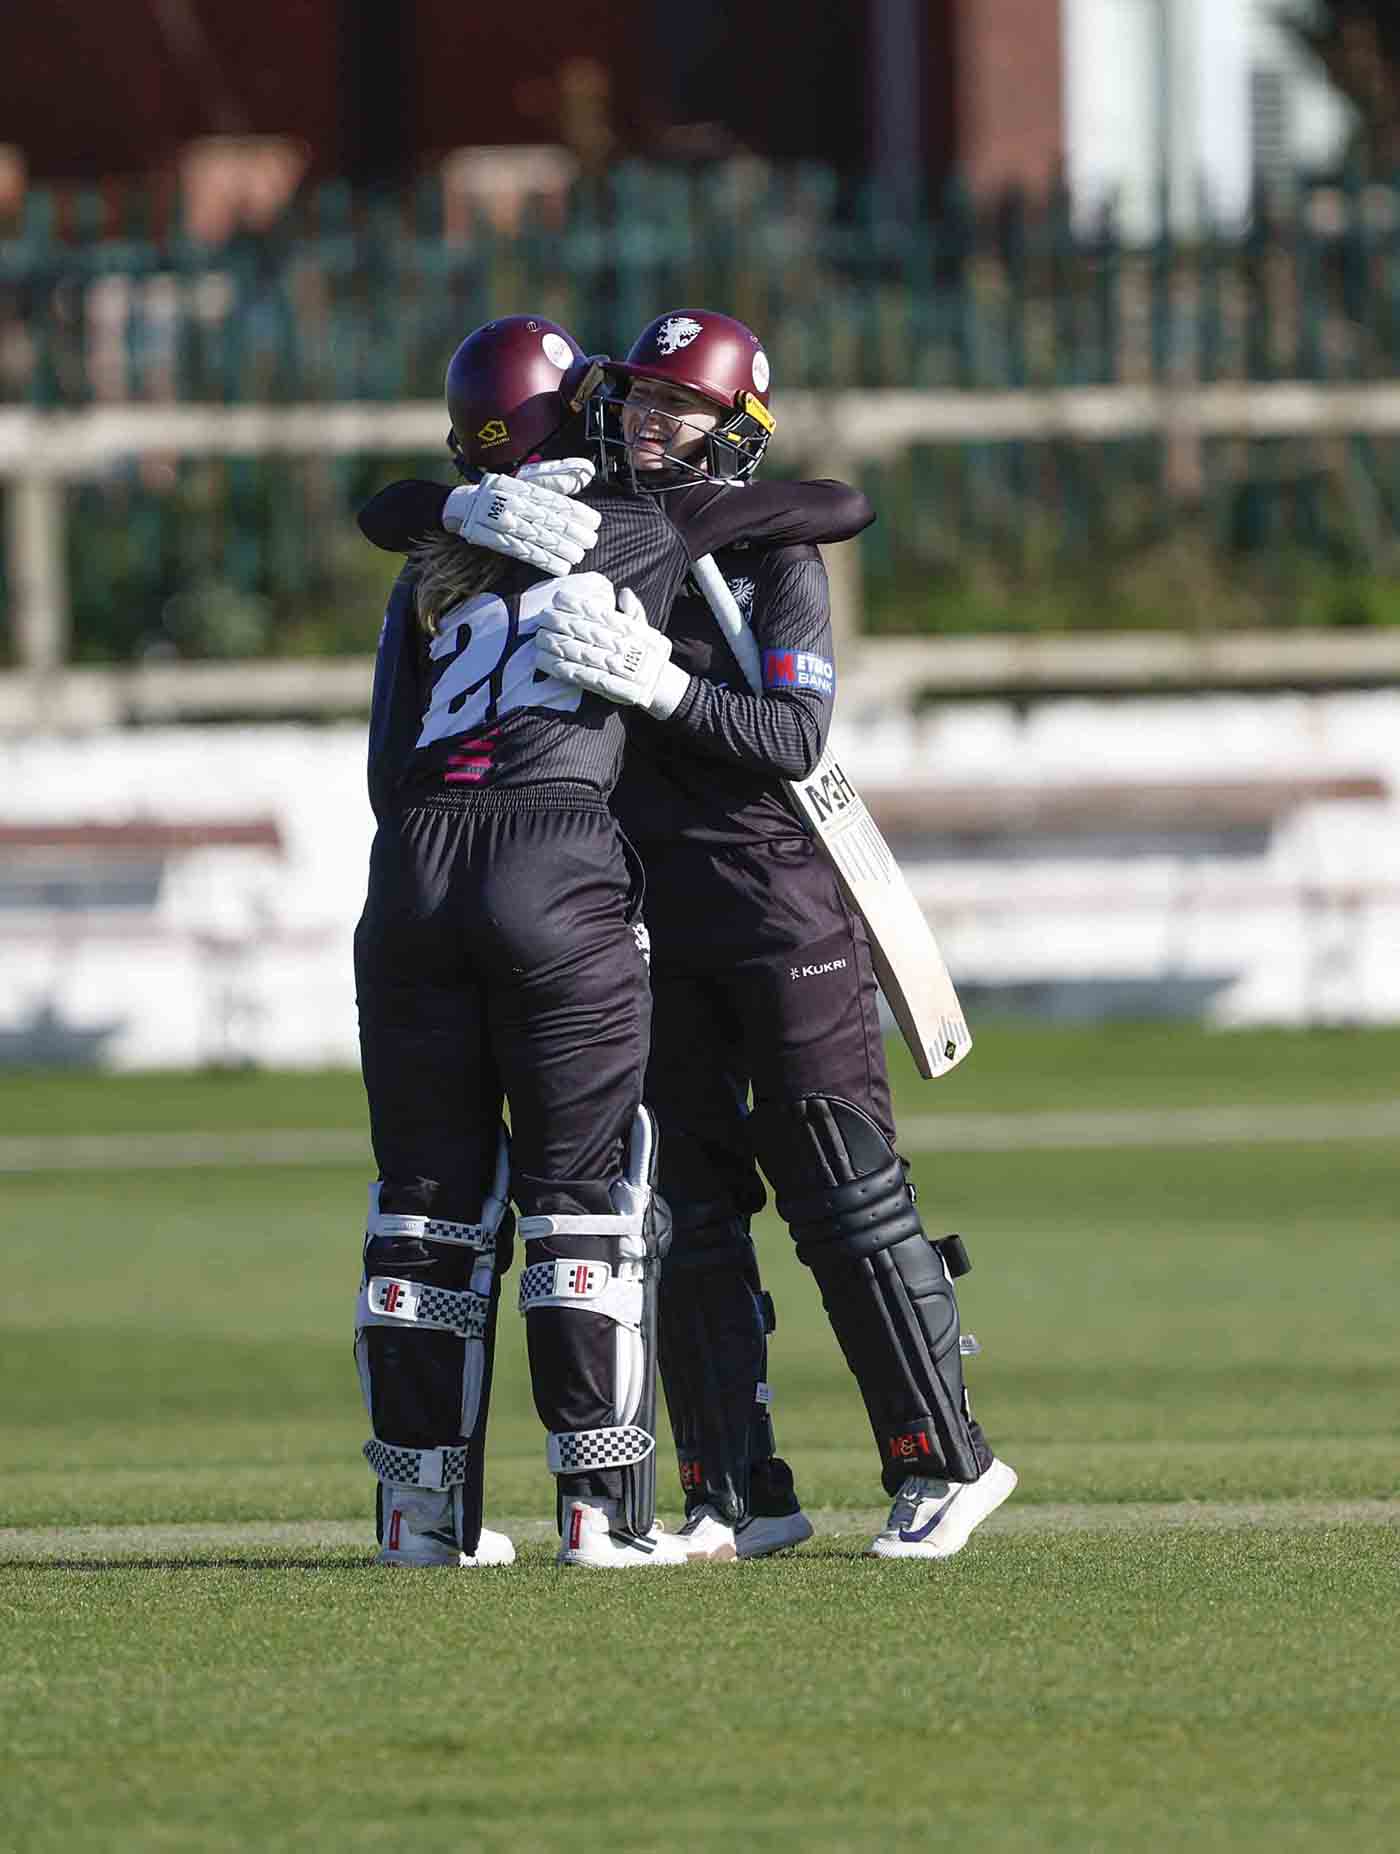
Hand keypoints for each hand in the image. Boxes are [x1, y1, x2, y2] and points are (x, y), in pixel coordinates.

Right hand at [442, 464, 600, 576]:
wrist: (460, 506)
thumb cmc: (500, 494)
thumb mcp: (524, 482)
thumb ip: (553, 480)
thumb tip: (583, 474)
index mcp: (522, 487)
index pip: (553, 500)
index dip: (575, 511)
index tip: (593, 521)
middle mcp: (512, 501)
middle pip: (547, 519)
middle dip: (571, 532)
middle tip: (590, 540)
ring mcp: (501, 520)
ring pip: (536, 536)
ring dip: (560, 548)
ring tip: (578, 555)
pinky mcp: (492, 538)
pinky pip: (521, 551)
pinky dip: (542, 560)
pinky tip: (559, 566)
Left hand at [534, 582, 690, 718]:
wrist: (660, 686)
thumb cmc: (651, 655)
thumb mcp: (648, 630)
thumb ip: (634, 611)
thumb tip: (624, 592)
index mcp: (630, 631)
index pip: (600, 614)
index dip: (578, 605)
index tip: (559, 598)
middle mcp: (621, 647)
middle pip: (586, 632)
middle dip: (562, 622)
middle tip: (543, 616)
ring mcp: (613, 668)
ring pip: (579, 653)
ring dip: (556, 644)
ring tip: (538, 637)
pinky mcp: (605, 687)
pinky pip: (579, 676)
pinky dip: (560, 668)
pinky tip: (544, 661)